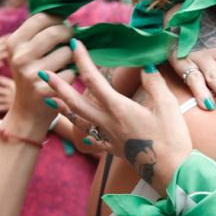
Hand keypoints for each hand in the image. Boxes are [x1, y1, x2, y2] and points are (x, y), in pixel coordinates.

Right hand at [7, 14, 74, 129]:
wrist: (27, 112)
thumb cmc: (32, 75)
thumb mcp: (26, 53)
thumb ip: (40, 33)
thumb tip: (67, 15)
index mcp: (14, 43)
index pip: (42, 18)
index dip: (58, 19)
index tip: (64, 24)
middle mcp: (20, 57)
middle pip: (56, 32)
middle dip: (69, 34)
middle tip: (72, 39)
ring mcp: (31, 74)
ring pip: (68, 52)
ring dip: (73, 56)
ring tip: (66, 62)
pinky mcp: (45, 89)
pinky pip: (72, 72)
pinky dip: (73, 74)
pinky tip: (65, 79)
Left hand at [42, 40, 192, 186]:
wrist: (172, 171)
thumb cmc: (171, 138)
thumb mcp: (167, 105)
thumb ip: (154, 82)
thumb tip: (145, 65)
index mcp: (119, 108)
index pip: (94, 80)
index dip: (82, 60)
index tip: (74, 44)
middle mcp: (108, 122)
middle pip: (76, 102)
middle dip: (59, 86)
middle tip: (43, 73)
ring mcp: (109, 137)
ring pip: (79, 120)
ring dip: (63, 107)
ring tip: (50, 98)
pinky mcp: (114, 148)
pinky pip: (92, 139)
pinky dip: (81, 132)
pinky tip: (78, 130)